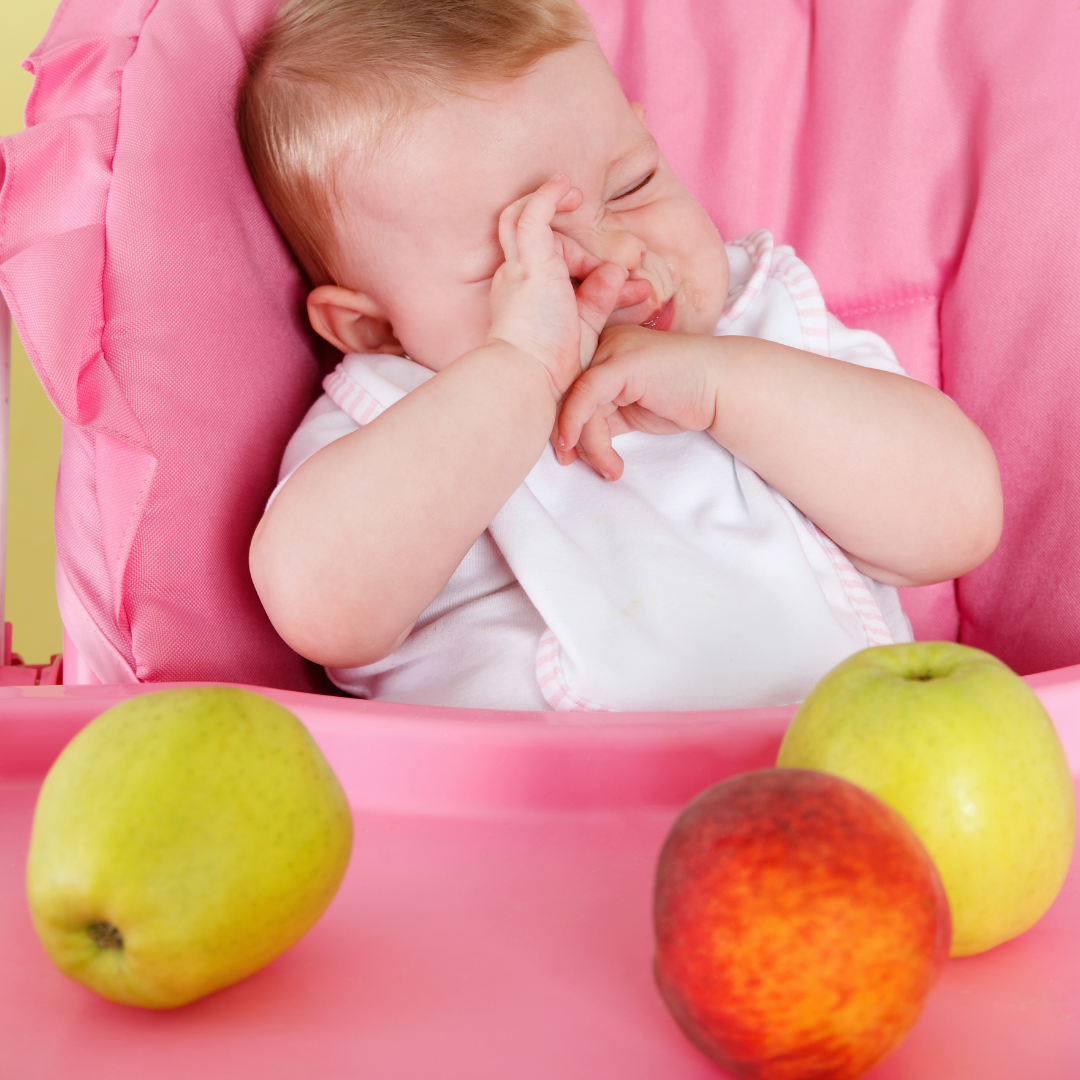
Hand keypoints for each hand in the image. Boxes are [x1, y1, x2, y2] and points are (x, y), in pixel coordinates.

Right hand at [487, 175, 645, 395]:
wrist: (529, 380)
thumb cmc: (550, 368)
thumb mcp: (585, 329)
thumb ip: (599, 300)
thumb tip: (619, 273)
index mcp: (524, 297)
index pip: (551, 265)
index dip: (592, 269)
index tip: (633, 286)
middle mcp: (514, 278)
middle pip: (535, 239)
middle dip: (573, 243)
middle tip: (618, 258)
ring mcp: (519, 270)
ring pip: (522, 220)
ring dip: (546, 204)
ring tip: (573, 195)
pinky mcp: (529, 264)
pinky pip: (531, 216)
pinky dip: (546, 197)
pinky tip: (565, 187)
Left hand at [554, 324, 723, 478]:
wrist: (723, 388)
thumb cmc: (685, 398)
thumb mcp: (633, 411)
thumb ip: (605, 419)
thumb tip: (573, 445)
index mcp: (604, 352)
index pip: (571, 391)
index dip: (565, 425)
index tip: (567, 456)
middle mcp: (603, 345)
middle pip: (570, 396)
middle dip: (570, 436)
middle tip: (571, 463)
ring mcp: (611, 349)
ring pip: (578, 404)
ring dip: (590, 445)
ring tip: (610, 468)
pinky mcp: (621, 362)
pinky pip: (587, 398)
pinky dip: (583, 429)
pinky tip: (601, 458)